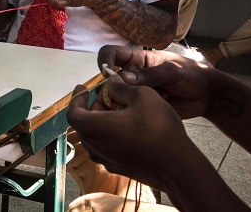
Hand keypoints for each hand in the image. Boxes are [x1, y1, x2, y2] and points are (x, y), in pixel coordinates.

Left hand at [67, 77, 195, 190]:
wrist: (177, 166)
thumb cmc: (158, 128)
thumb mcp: (141, 95)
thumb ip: (121, 87)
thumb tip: (111, 83)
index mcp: (94, 128)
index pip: (73, 113)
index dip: (76, 98)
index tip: (82, 87)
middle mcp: (95, 147)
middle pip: (85, 123)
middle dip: (95, 106)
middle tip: (111, 94)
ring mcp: (107, 160)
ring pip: (96, 136)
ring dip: (103, 120)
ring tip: (122, 108)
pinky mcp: (119, 168)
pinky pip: (107, 147)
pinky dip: (111, 133)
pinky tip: (131, 126)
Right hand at [98, 45, 212, 118]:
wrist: (208, 97)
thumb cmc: (193, 76)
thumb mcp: (173, 72)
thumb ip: (151, 74)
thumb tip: (123, 77)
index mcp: (140, 59)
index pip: (113, 53)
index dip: (105, 60)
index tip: (106, 73)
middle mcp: (134, 75)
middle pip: (109, 79)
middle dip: (107, 89)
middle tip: (115, 101)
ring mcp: (137, 92)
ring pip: (115, 96)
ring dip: (114, 104)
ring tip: (124, 113)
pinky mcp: (142, 107)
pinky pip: (127, 110)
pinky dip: (124, 115)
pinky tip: (131, 121)